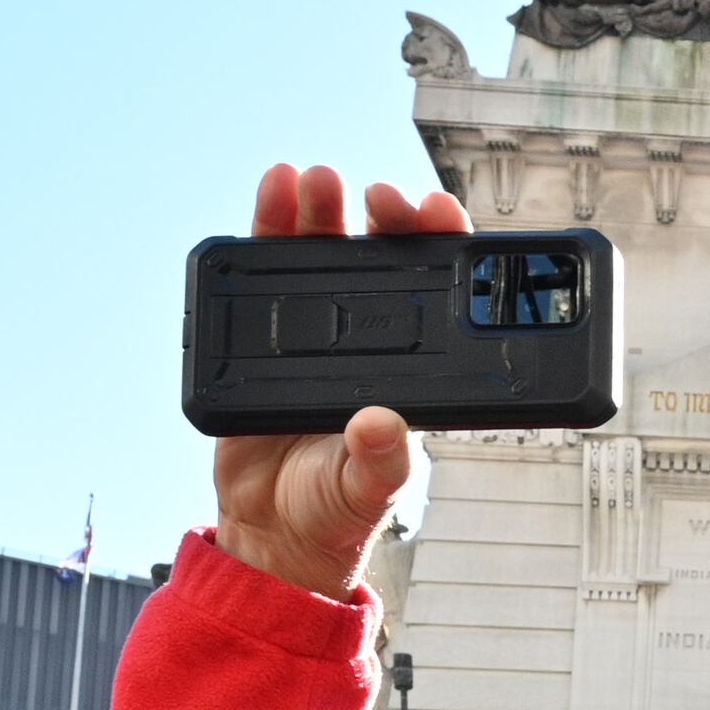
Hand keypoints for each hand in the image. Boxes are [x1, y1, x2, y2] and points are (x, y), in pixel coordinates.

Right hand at [211, 165, 468, 600]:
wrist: (271, 531)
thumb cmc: (335, 512)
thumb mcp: (366, 493)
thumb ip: (379, 463)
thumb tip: (383, 424)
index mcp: (415, 372)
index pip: (442, 295)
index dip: (446, 248)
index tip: (441, 212)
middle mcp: (371, 341)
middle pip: (385, 261)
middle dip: (386, 218)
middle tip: (381, 195)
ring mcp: (317, 331)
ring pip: (326, 255)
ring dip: (323, 212)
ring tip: (317, 178)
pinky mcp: (263, 333)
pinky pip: (266, 273)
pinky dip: (269, 228)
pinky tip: (274, 191)